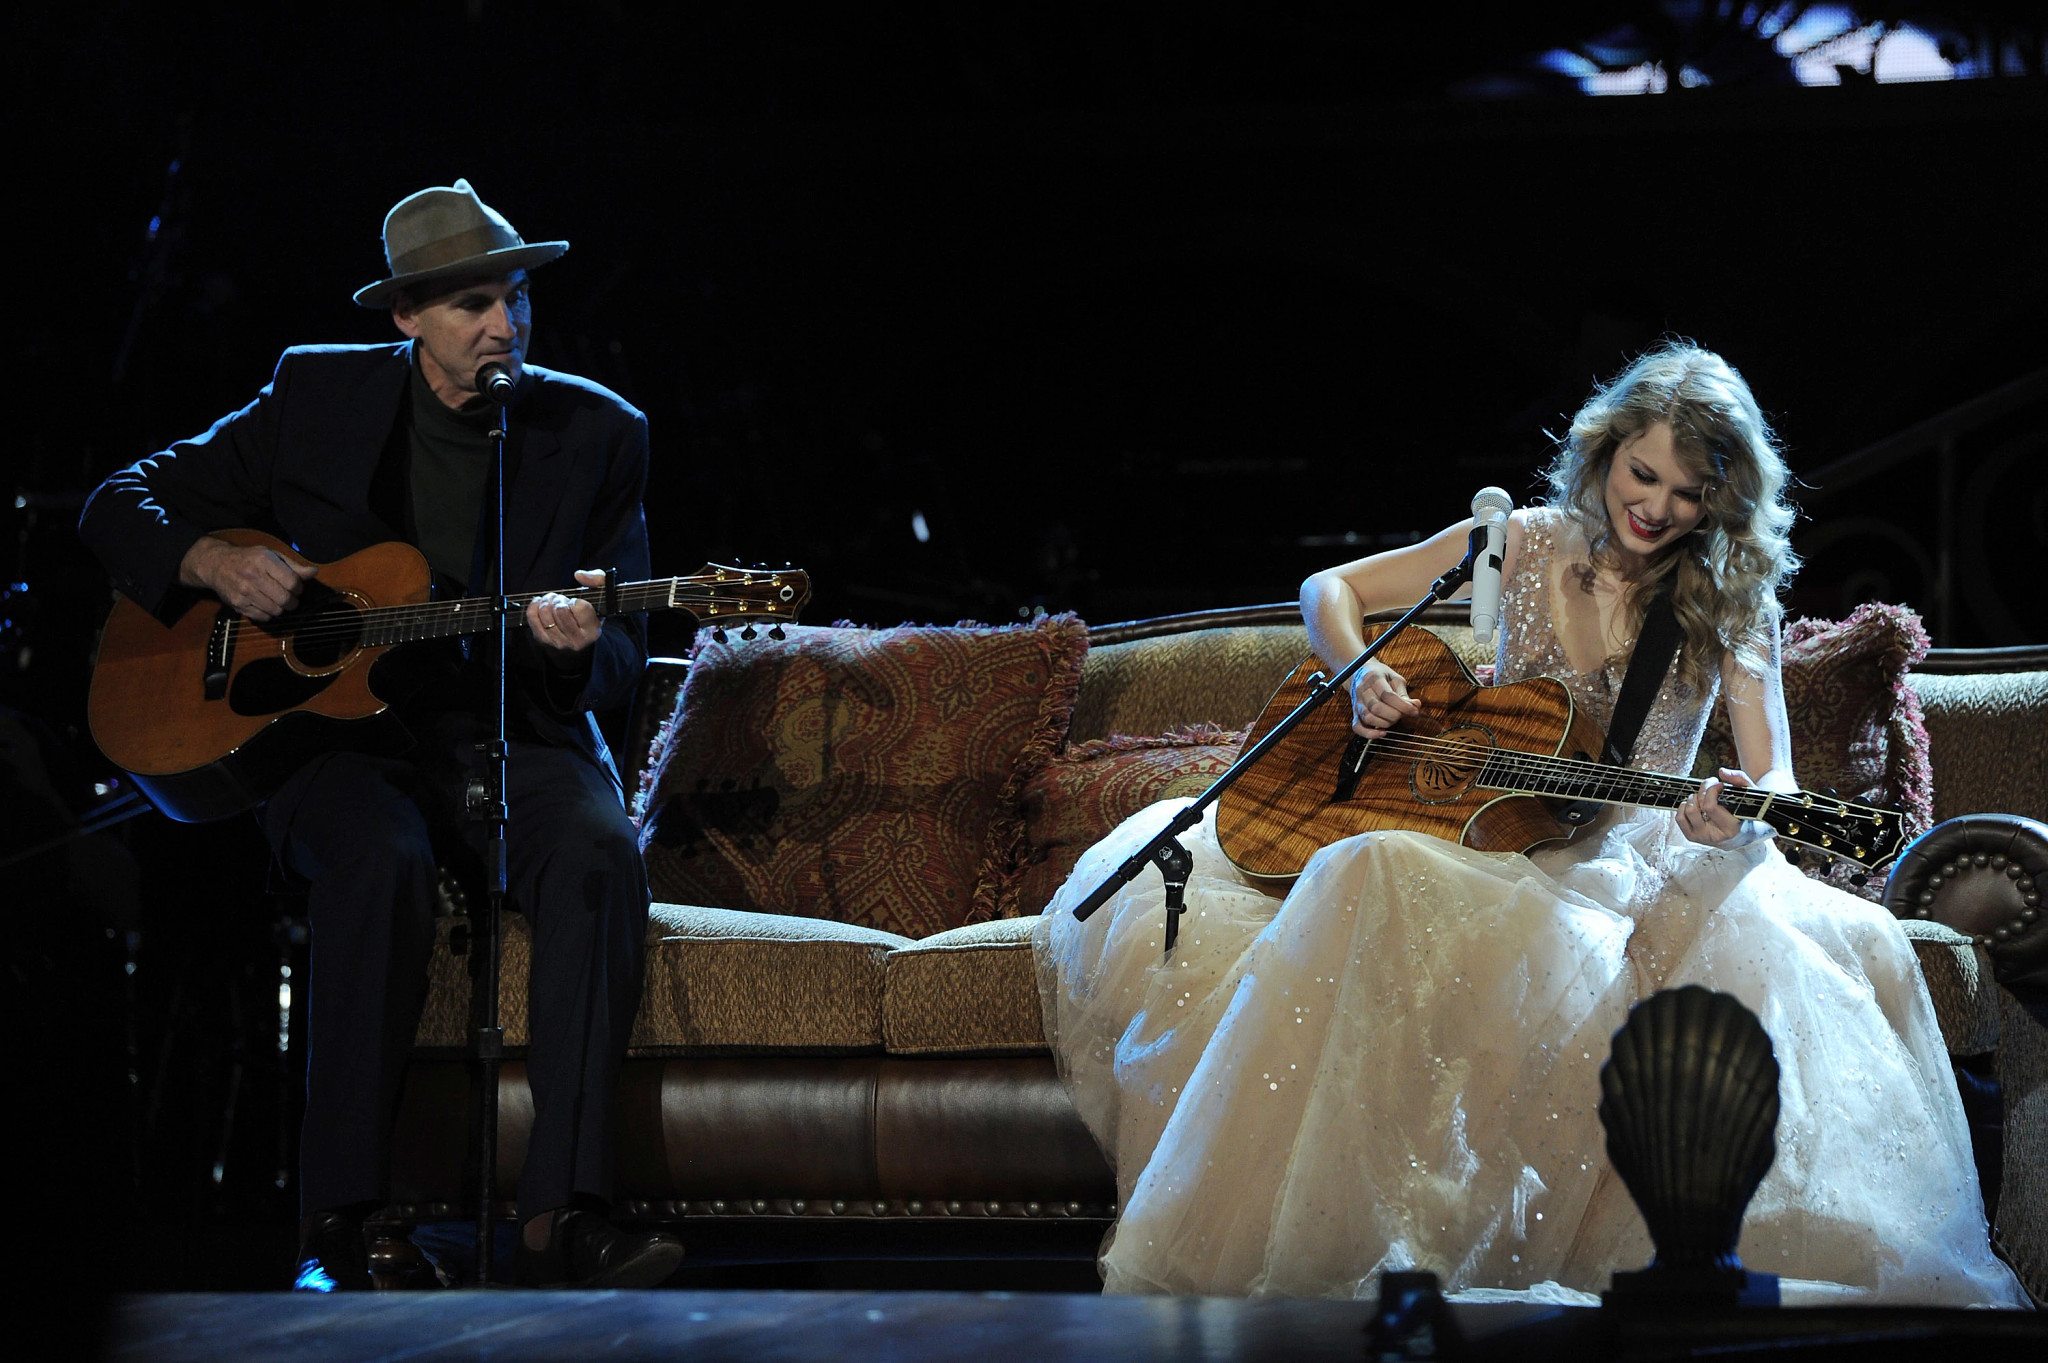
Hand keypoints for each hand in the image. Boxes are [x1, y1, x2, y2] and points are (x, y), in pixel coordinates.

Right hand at [180, 536, 316, 621]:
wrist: (217, 565)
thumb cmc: (249, 559)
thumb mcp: (271, 555)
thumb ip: (293, 566)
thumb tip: (314, 572)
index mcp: (263, 560)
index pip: (292, 582)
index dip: (299, 588)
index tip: (296, 587)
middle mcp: (252, 576)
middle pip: (285, 599)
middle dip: (293, 601)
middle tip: (291, 598)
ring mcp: (244, 592)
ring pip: (276, 610)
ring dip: (282, 608)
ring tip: (278, 601)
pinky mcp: (238, 605)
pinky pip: (263, 617)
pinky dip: (269, 614)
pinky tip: (266, 604)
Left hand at [526, 568, 606, 655]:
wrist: (578, 639)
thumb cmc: (589, 614)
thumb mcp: (601, 595)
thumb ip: (597, 579)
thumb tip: (579, 575)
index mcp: (593, 632)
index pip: (580, 607)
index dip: (575, 600)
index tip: (576, 604)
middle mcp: (576, 641)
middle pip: (560, 610)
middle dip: (560, 599)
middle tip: (563, 601)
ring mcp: (558, 643)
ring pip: (545, 612)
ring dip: (548, 601)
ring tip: (554, 603)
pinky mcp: (543, 641)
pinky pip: (532, 617)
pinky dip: (535, 605)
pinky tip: (542, 604)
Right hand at [1350, 661, 1419, 738]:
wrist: (1360, 673)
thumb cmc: (1381, 676)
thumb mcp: (1395, 679)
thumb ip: (1404, 694)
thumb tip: (1416, 706)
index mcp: (1373, 677)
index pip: (1387, 695)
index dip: (1402, 706)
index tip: (1414, 712)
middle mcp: (1362, 690)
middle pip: (1376, 708)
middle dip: (1394, 715)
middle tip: (1403, 715)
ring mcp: (1357, 702)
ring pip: (1368, 718)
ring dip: (1385, 724)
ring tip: (1394, 720)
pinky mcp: (1354, 713)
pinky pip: (1357, 727)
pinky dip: (1369, 734)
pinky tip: (1382, 733)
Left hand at [1678, 767, 1750, 845]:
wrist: (1745, 832)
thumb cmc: (1748, 813)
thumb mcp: (1751, 795)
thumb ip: (1741, 780)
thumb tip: (1722, 772)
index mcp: (1730, 829)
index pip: (1710, 806)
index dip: (1711, 791)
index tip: (1720, 785)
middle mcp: (1714, 836)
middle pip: (1695, 808)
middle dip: (1702, 791)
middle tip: (1712, 786)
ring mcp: (1701, 838)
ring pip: (1686, 812)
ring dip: (1692, 799)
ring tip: (1704, 796)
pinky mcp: (1692, 837)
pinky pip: (1679, 818)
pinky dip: (1684, 807)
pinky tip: (1696, 803)